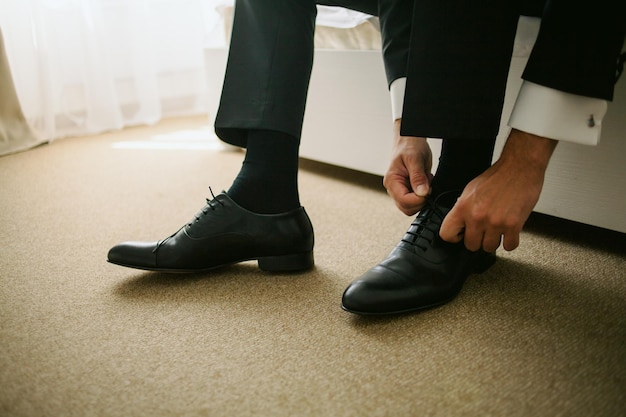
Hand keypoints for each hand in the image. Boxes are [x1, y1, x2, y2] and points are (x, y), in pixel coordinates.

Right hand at [383, 119, 432, 215]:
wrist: (409, 140)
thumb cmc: (409, 146)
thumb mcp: (415, 159)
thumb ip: (418, 177)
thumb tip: (422, 193)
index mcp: (392, 181)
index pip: (404, 201)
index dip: (418, 199)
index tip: (427, 189)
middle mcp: (393, 188)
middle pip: (407, 208)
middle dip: (420, 200)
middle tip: (427, 186)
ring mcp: (400, 190)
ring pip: (411, 207)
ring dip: (422, 198)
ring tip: (425, 182)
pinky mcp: (407, 190)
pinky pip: (415, 200)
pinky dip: (423, 195)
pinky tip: (424, 183)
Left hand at [439, 129, 557, 251]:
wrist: (519, 167)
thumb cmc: (497, 176)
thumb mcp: (470, 190)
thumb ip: (464, 208)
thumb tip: (460, 223)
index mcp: (463, 207)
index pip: (447, 234)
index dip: (454, 237)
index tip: (461, 235)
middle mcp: (477, 216)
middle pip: (471, 245)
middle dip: (477, 240)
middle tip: (483, 232)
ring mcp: (495, 222)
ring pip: (489, 248)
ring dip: (494, 241)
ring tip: (497, 230)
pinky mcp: (513, 225)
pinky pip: (509, 246)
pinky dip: (510, 242)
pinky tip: (509, 233)